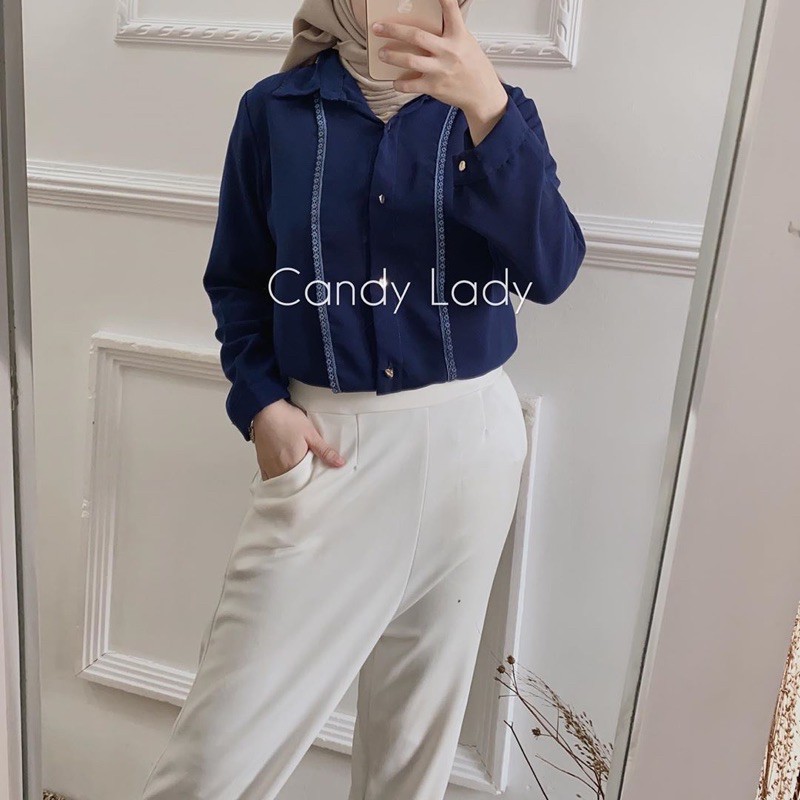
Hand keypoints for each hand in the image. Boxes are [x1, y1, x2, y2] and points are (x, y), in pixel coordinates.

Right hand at [252, 399, 344, 479]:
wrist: (265, 409)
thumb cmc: (287, 419)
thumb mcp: (311, 433)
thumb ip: (324, 451)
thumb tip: (339, 463)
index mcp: (293, 464)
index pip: (305, 483)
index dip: (312, 484)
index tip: (318, 481)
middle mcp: (279, 469)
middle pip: (292, 486)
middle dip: (300, 485)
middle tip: (308, 480)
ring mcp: (269, 467)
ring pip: (280, 483)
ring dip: (289, 484)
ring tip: (297, 478)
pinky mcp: (262, 462)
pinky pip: (268, 478)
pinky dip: (276, 480)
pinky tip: (283, 475)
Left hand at [372, 0, 508, 140]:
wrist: (482, 95)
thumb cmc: (474, 68)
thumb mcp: (467, 43)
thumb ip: (450, 31)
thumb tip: (434, 21)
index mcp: (458, 36)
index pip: (451, 10)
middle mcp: (448, 51)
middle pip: (416, 36)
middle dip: (393, 30)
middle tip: (378, 27)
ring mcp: (440, 70)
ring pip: (410, 60)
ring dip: (392, 56)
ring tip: (382, 53)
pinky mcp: (434, 87)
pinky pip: (411, 85)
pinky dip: (400, 84)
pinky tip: (395, 81)